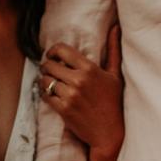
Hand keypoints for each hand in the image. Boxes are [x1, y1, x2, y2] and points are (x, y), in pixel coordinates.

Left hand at [41, 24, 124, 160]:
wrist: (109, 134)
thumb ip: (113, 50)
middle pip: (49, 65)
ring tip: (49, 82)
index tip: (53, 56)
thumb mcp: (115, 75)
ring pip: (45, 80)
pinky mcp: (63, 109)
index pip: (61, 50)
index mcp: (89, 69)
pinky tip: (50, 94)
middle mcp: (78, 81)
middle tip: (50, 70)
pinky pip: (45, 95)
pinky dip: (44, 93)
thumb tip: (116, 27)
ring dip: (44, 80)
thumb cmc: (114, 103)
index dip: (53, 51)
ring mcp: (69, 96)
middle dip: (47, 66)